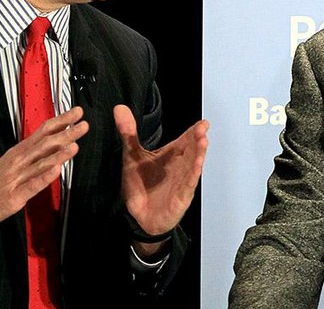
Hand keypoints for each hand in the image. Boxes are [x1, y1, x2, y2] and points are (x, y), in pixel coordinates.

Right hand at [0, 106, 88, 226]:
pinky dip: (44, 177)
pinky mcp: (14, 196)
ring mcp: (17, 178)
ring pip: (40, 163)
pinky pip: (31, 185)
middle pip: (45, 144)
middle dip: (65, 134)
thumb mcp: (14, 159)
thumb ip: (35, 150)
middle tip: (83, 125)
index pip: (43, 131)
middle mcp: (19, 161)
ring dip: (58, 154)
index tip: (77, 112)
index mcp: (20, 150)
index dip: (61, 121)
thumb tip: (58, 139)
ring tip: (74, 145)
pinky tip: (56, 170)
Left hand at [114, 104, 208, 236]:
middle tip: (202, 129)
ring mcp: (182, 182)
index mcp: (172, 155)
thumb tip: (119, 108)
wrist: (138, 215)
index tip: (203, 123)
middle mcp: (180, 166)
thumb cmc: (140, 184)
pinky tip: (198, 165)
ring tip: (203, 142)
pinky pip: (188, 184)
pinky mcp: (180, 197)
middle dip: (198, 139)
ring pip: (193, 165)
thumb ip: (128, 133)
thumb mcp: (132, 156)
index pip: (186, 140)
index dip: (195, 131)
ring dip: (199, 154)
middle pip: (192, 150)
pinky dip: (193, 174)